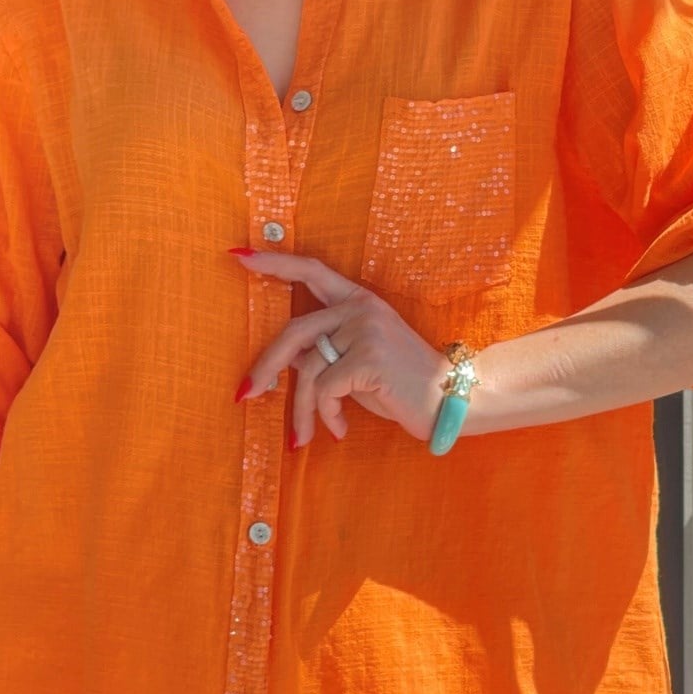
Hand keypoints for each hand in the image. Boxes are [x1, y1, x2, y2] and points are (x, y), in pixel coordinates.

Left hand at [229, 247, 451, 444]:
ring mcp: (366, 330)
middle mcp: (360, 308)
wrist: (451, 400)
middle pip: (294, 331)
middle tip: (246, 394)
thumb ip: (326, 351)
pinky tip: (339, 430)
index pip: (312, 271)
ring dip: (303, 409)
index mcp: (359, 301)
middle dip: (266, 366)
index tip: (241, 257)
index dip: (276, 264)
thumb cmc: (402, 385)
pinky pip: (326, 389)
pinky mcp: (369, 358)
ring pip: (309, 369)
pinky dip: (326, 415)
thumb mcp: (358, 361)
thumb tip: (284, 360)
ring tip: (304, 436)